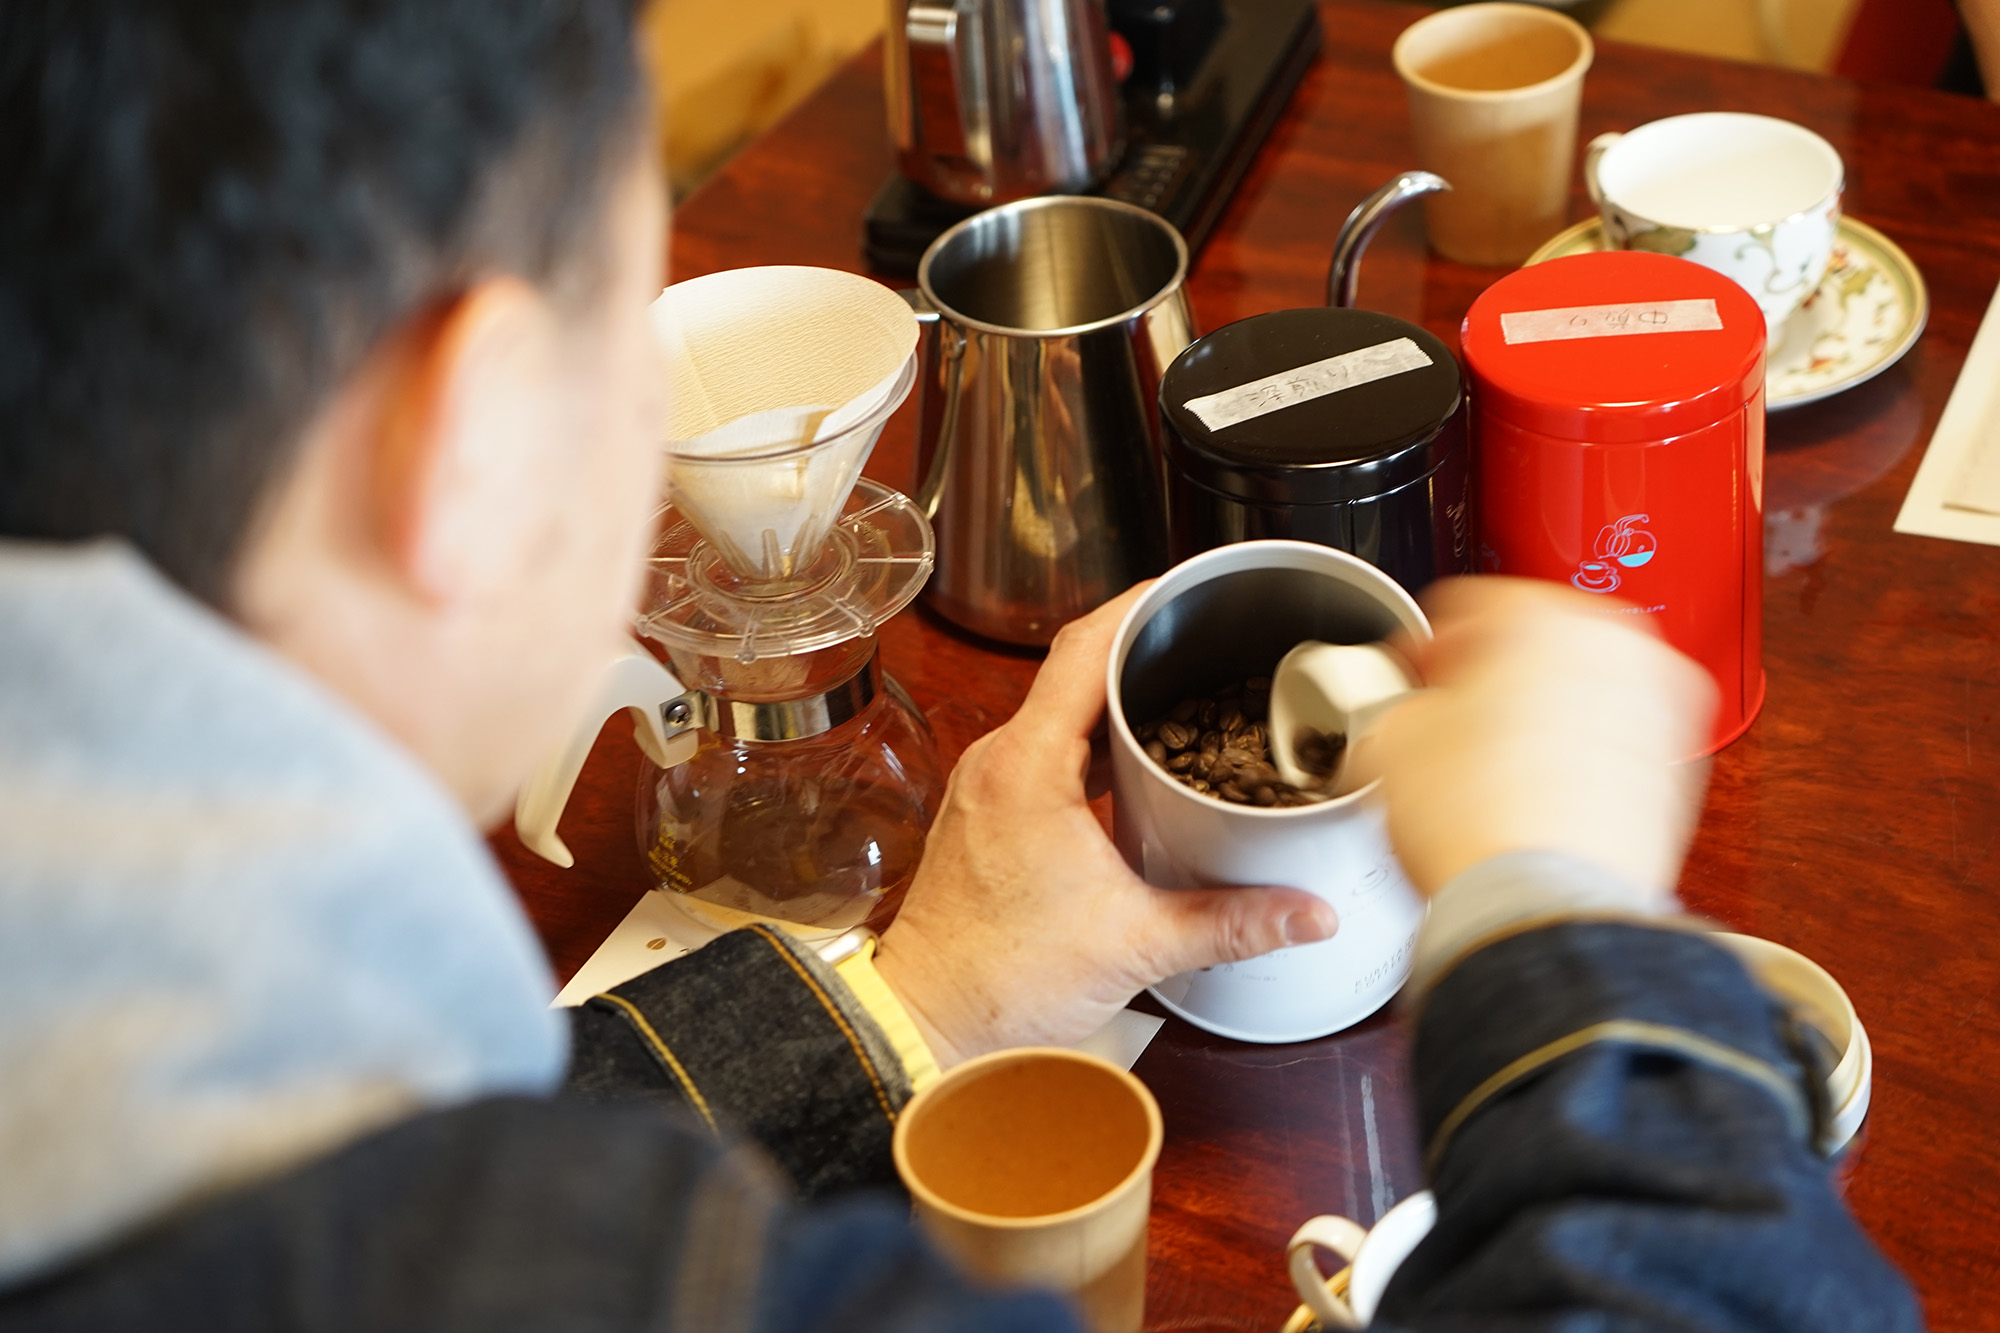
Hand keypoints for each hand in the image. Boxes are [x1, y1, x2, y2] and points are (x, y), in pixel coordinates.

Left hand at [875, 586, 1340, 1066]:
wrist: (927, 1021)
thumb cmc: (1003, 980)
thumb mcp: (1136, 944)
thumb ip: (1233, 922)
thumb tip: (1310, 912)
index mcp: (1028, 766)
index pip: (1083, 649)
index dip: (1139, 604)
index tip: (1188, 585)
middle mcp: (1000, 762)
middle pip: (1075, 670)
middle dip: (1144, 647)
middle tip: (1211, 637)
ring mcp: (991, 786)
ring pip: (1061, 712)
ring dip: (1118, 698)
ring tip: (1189, 691)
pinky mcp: (992, 813)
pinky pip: (1048, 751)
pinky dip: (1096, 742)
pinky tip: (1142, 762)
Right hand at [1352, 577, 1716, 898]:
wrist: (1542, 904)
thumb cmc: (1479, 820)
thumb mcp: (1393, 736)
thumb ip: (1401, 701)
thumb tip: (1407, 713)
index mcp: (1539, 611)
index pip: (1461, 606)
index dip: (1418, 648)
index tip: (1406, 676)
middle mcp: (1613, 644)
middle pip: (1534, 641)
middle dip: (1489, 675)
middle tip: (1448, 715)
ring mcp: (1656, 706)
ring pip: (1580, 689)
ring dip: (1536, 713)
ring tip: (1488, 762)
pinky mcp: (1676, 768)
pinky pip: (1612, 742)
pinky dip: (1576, 756)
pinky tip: (1531, 795)